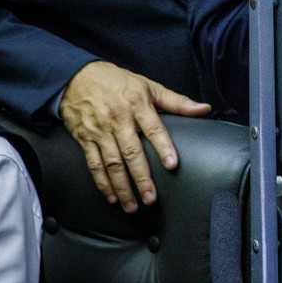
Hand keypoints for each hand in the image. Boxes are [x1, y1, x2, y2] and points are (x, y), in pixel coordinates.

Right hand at [60, 61, 208, 210]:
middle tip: (151, 199)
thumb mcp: (149, 86)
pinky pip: (94, 164)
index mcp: (138, 105)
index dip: (163, 147)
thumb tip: (205, 109)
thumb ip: (177, 102)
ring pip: (112, 163)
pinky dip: (102, 182)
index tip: (172, 165)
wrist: (76, 78)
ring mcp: (100, 131)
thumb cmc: (119, 82)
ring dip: (122, 187)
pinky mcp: (85, 139)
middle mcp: (118, 120)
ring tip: (132, 205)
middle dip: (141, 178)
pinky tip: (111, 196)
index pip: (154, 129)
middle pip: (131, 153)